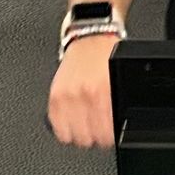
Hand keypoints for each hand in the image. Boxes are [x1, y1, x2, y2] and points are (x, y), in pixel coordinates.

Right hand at [46, 33, 119, 148]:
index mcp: (104, 90)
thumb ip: (119, 101)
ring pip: (73, 137)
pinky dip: (65, 129)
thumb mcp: (120, 77)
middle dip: (97, 137)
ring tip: (88, 126)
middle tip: (100, 130)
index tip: (112, 135)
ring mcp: (67, 96)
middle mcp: (85, 94)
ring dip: (82, 134)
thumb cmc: (107, 55)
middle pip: (90, 138)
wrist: (90, 36)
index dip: (111, 137)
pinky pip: (57, 127)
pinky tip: (74, 122)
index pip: (107, 131)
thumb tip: (120, 124)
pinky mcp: (54, 96)